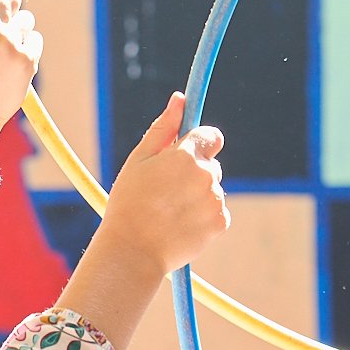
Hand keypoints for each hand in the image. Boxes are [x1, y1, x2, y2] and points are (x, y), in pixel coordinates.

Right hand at [101, 91, 230, 275]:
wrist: (133, 251)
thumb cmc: (129, 203)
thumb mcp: (139, 160)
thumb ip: (163, 128)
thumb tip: (180, 99)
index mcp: (186, 156)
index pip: (210, 136)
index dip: (197, 144)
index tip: (184, 155)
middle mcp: (207, 175)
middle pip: (211, 165)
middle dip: (194, 173)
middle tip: (166, 193)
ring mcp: (216, 200)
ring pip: (212, 190)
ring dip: (197, 196)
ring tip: (170, 212)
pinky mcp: (220, 223)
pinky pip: (216, 212)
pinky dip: (203, 217)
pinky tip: (180, 225)